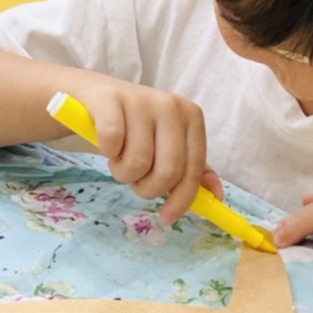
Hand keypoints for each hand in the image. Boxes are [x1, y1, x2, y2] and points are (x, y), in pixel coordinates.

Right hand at [70, 80, 222, 224]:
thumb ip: (192, 168)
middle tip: (134, 182)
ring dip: (123, 173)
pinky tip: (107, 147)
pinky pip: (112, 142)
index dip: (181, 200)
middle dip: (148, 188)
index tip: (167, 217)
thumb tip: (217, 196)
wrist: (95, 94)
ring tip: (118, 161)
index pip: (192, 170)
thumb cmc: (134, 124)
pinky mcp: (109, 100)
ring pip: (137, 162)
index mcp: (191, 117)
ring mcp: (140, 100)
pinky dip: (107, 153)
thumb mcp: (167, 143)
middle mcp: (170, 106)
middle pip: (168, 171)